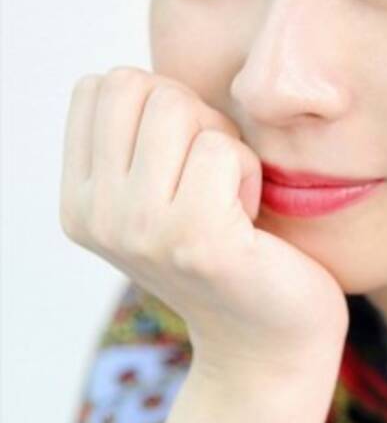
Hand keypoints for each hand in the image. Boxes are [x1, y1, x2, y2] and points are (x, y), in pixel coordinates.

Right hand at [60, 66, 348, 376]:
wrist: (270, 343)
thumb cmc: (235, 251)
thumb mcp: (164, 192)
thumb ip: (138, 140)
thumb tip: (136, 79)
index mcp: (79, 200)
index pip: (102, 85)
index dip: (162, 105)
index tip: (186, 163)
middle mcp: (95, 216)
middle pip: (141, 87)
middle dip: (194, 116)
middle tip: (216, 179)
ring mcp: (138, 229)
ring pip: (182, 110)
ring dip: (225, 145)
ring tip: (231, 202)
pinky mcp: (194, 239)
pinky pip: (224, 150)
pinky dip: (250, 173)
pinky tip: (250, 223)